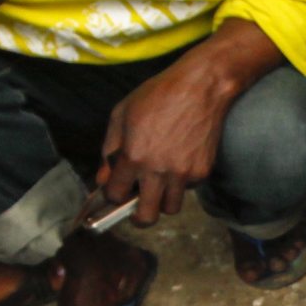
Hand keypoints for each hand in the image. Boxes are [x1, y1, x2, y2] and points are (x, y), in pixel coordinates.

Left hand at [98, 56, 234, 225]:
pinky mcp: (202, 172)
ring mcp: (183, 174)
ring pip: (170, 208)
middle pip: (146, 216)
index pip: (116, 194)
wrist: (201, 87)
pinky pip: (188, 189)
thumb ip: (109, 148)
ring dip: (162, 201)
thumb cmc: (157, 95)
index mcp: (134, 156)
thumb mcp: (121, 114)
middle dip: (137, 218)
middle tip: (137, 210)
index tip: (116, 191)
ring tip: (160, 185)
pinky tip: (180, 160)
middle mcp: (158, 171)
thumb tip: (103, 178)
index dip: (112, 195)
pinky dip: (181, 182)